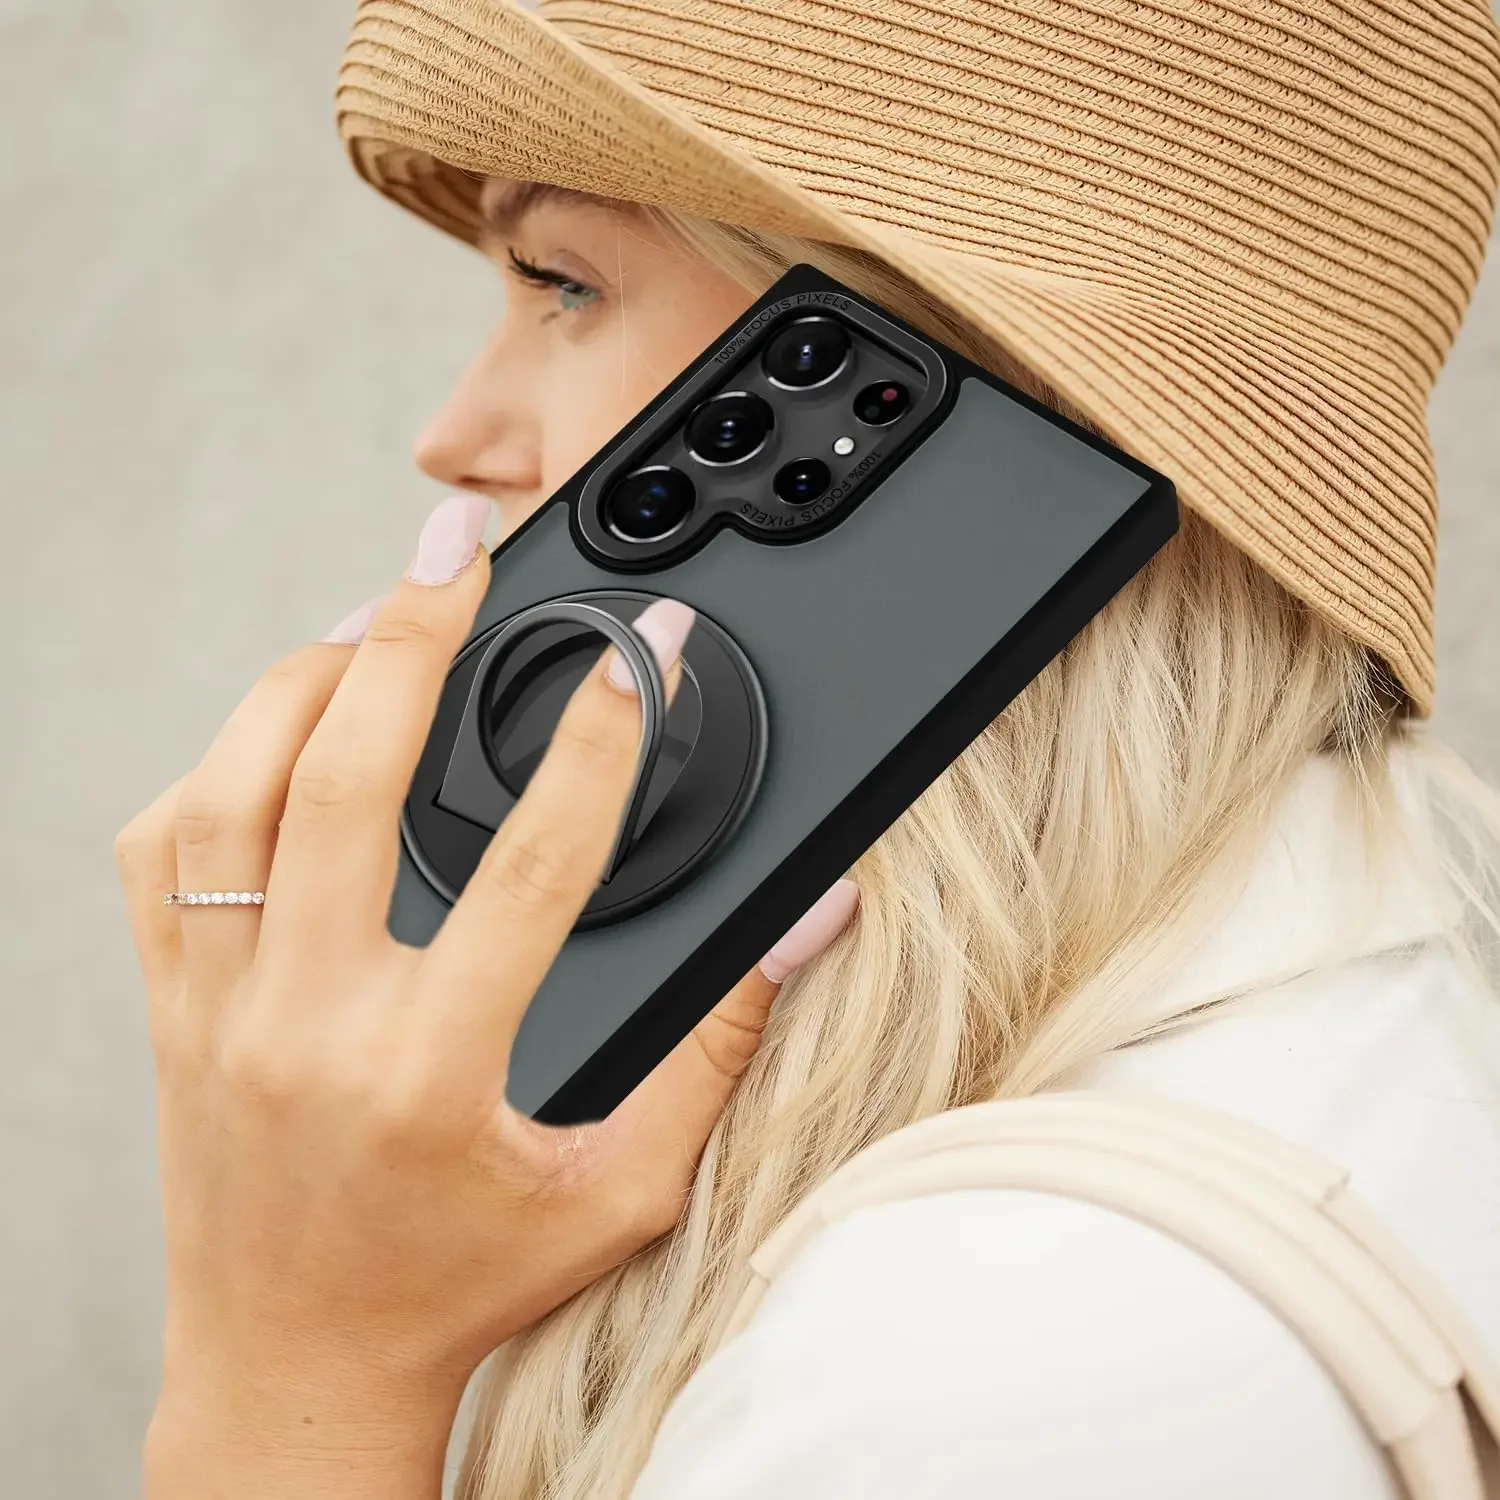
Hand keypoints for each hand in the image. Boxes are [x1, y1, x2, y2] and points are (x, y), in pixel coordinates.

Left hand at [113, 493, 860, 1497]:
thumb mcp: (622, 1186)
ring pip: (233, 792)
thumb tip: (804, 923)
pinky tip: (282, 726)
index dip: (605, 744)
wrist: (296, 1372)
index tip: (646, 656)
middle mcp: (304, 1023)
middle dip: (413, 637)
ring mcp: (218, 1010)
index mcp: (429, 1070)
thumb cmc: (462, 1288)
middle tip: (462, 548)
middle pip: (347, 779)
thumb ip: (719, 1049)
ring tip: (377, 615)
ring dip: (305, 682)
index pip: (532, 865)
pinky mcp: (172, 1009)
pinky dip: (219, 761)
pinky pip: (164, 850)